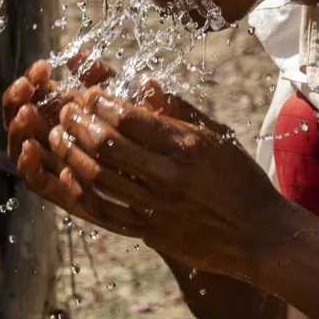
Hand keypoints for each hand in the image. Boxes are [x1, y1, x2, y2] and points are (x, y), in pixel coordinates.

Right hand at [3, 58, 136, 237]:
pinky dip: (27, 164)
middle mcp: (51, 135)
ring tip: (28, 113)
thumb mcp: (123, 99)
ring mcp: (52, 162)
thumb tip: (74, 53)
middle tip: (27, 86)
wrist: (157, 179)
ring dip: (18, 128)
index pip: (33, 93)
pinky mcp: (60, 191)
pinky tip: (33, 148)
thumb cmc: (141, 134)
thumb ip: (100, 77)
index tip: (43, 67)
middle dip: (17, 99)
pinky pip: (35, 180)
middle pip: (19, 116)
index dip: (32, 79)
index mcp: (61, 112)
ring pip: (21, 145)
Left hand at [35, 88, 297, 279]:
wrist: (260, 236)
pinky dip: (79, 190)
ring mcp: (157, 206)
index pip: (129, 117)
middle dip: (78, 123)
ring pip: (97, 176)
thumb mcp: (217, 137)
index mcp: (188, 146)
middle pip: (105, 143)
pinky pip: (103, 209)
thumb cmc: (242, 180)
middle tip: (65, 111)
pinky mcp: (150, 231)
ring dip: (70, 153)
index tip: (89, 94)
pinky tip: (68, 175)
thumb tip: (145, 82)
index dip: (100, 102)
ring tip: (58, 137)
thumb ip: (179, 110)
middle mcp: (169, 175)